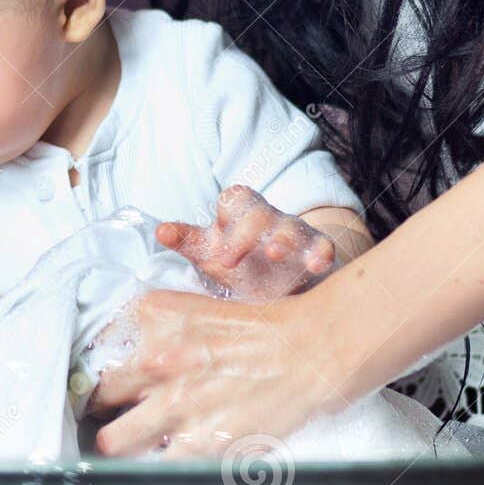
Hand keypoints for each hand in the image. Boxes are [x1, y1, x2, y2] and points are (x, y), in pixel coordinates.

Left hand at [88, 283, 351, 458]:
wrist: (310, 351)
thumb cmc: (261, 328)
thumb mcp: (196, 309)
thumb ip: (155, 329)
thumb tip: (121, 357)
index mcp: (152, 317)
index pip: (92, 348)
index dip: (90, 369)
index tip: (92, 383)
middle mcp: (155, 359)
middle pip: (96, 395)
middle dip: (100, 408)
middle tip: (109, 415)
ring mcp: (176, 405)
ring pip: (114, 442)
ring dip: (120, 445)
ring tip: (129, 445)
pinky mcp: (201, 442)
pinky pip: (156, 469)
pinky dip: (155, 469)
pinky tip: (161, 463)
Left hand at [155, 185, 335, 301]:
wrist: (283, 283)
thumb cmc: (243, 264)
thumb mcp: (211, 254)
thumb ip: (187, 241)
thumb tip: (160, 231)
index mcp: (241, 214)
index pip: (234, 201)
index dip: (226, 222)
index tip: (218, 255)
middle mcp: (270, 218)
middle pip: (261, 212)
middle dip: (247, 233)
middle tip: (229, 261)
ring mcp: (296, 234)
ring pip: (293, 227)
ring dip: (284, 240)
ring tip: (274, 254)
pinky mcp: (317, 252)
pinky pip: (323, 247)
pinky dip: (321, 253)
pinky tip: (317, 264)